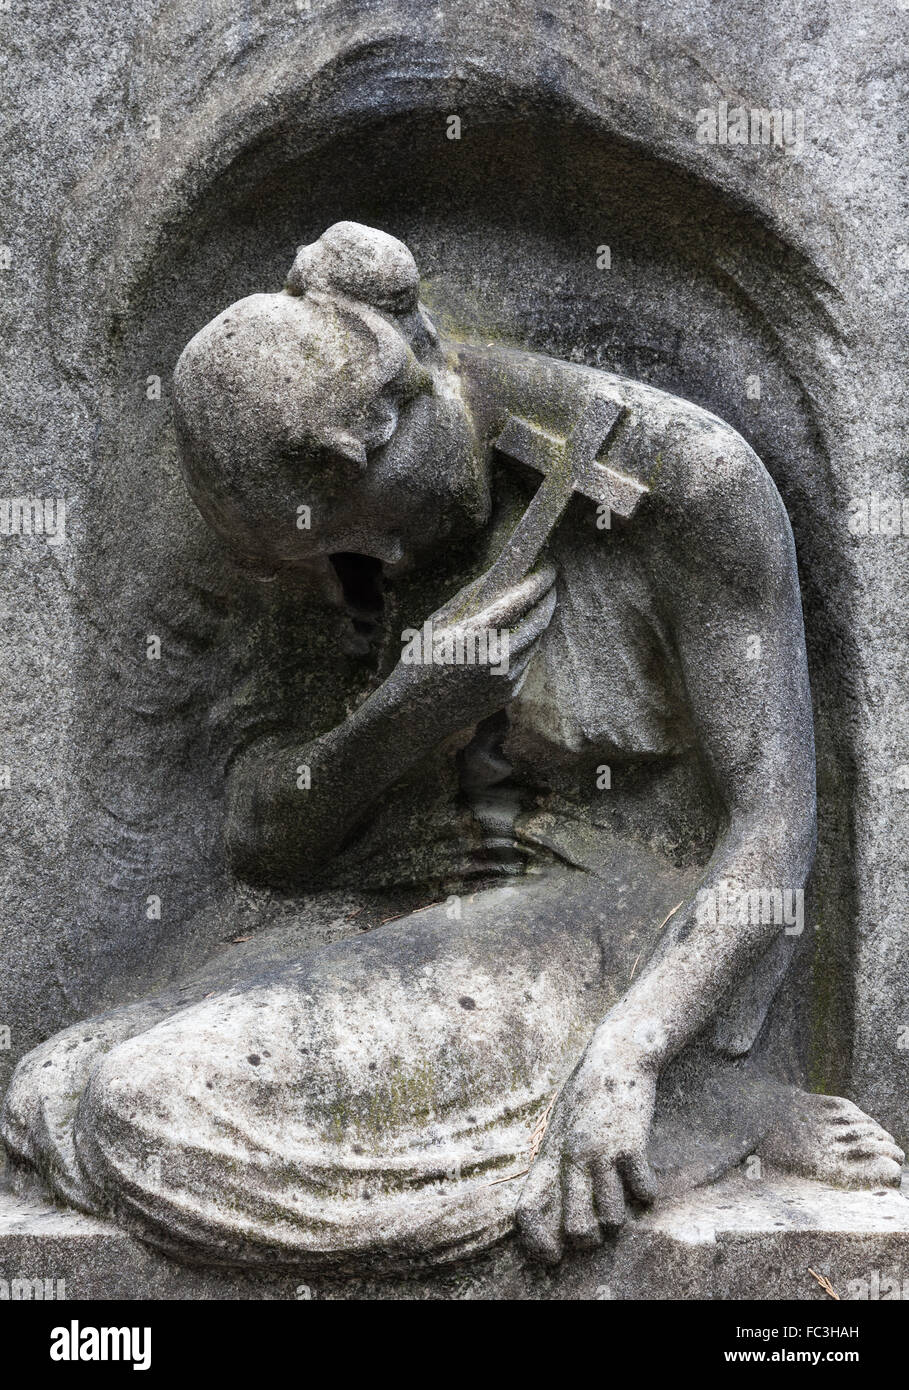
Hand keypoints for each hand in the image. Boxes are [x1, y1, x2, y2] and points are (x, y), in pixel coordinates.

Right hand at [387, 563, 556, 736]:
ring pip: (535, 640)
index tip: (547, 567)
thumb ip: (470, 598)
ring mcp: (507, 678)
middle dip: (548, 597)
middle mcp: (496, 657)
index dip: (539, 581)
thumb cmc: (419, 662)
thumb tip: (498, 572)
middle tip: (549, 582)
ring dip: (538, 619)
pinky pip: (526, 660)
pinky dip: (526, 643)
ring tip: (534, 603)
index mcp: (475, 635)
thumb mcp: (437, 623)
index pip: (520, 600)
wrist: (416, 715)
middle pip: (538, 620)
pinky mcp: (510, 692)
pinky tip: (516, 634)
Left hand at [516, 1036, 658, 1263]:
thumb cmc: (586, 1096)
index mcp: (549, 1155)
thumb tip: (554, 1204)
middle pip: (576, 1227)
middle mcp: (572, 1158)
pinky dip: (647, 1192)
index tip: (550, 1257)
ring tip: (621, 1197)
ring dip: (620, 1216)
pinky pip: (643, 1191)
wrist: (616, 1058)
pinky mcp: (630, 1144)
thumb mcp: (559, 1127)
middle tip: (597, 1230)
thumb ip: (556, 1163)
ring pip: (613, 1218)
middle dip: (589, 1239)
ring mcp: (601, 1152)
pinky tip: (642, 1176)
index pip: (528, 1208)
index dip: (536, 1241)